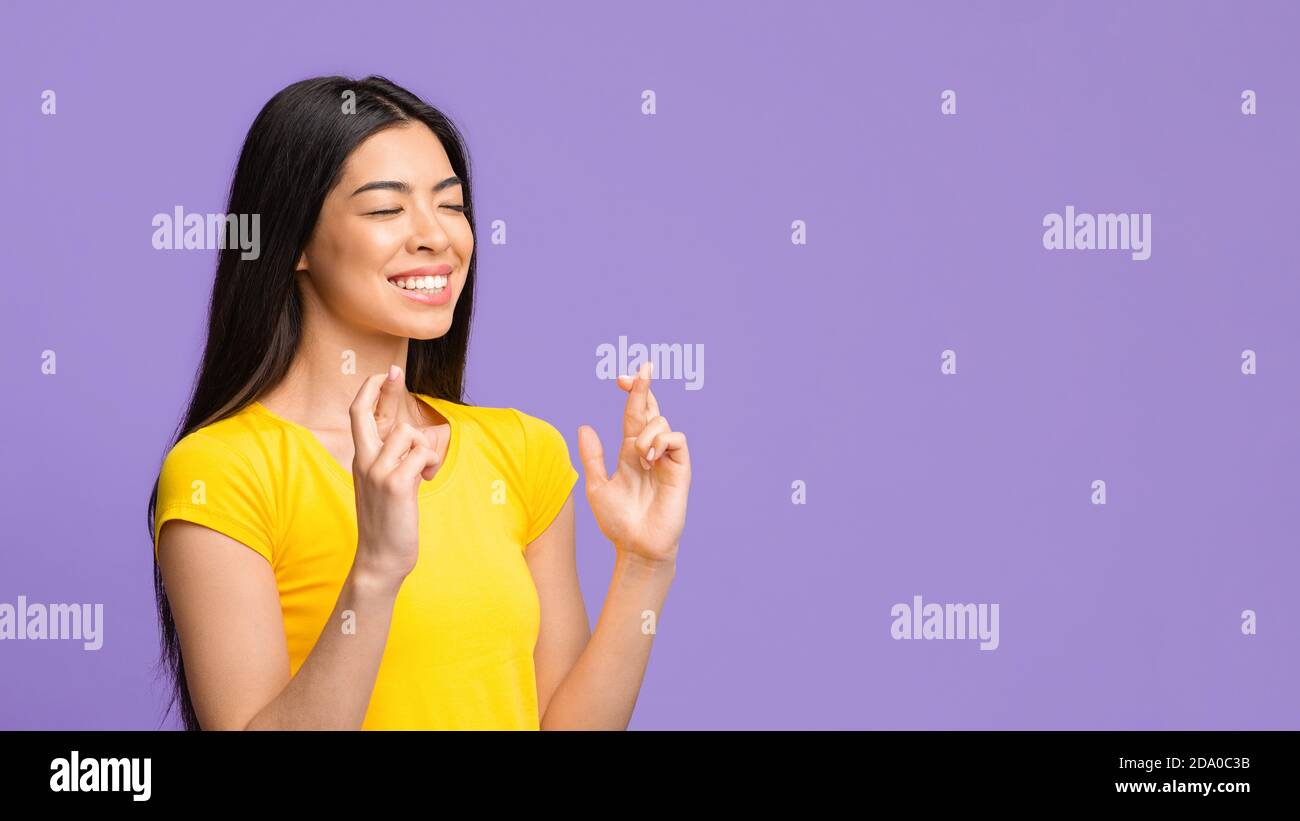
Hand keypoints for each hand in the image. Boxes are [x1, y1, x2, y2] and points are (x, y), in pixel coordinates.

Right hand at [348, 371, 442, 584]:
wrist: (380, 558)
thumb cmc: (387, 521)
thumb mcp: (382, 484)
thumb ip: (390, 459)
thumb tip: (409, 436)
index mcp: (360, 459)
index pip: (357, 415)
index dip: (369, 390)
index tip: (383, 372)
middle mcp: (364, 461)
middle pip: (367, 412)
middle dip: (384, 388)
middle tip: (396, 371)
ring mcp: (378, 471)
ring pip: (408, 433)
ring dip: (425, 448)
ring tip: (423, 471)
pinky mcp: (397, 483)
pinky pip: (423, 454)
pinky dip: (431, 463)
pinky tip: (427, 480)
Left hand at [577, 362, 690, 563]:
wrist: (637, 546)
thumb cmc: (617, 522)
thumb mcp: (596, 486)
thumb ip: (592, 457)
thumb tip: (584, 426)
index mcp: (630, 451)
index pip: (634, 414)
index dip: (632, 392)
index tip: (621, 377)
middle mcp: (650, 450)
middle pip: (650, 408)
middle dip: (644, 387)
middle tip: (642, 368)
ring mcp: (667, 458)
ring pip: (661, 422)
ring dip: (646, 433)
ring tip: (639, 458)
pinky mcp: (681, 468)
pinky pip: (676, 438)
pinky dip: (661, 441)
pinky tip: (651, 459)